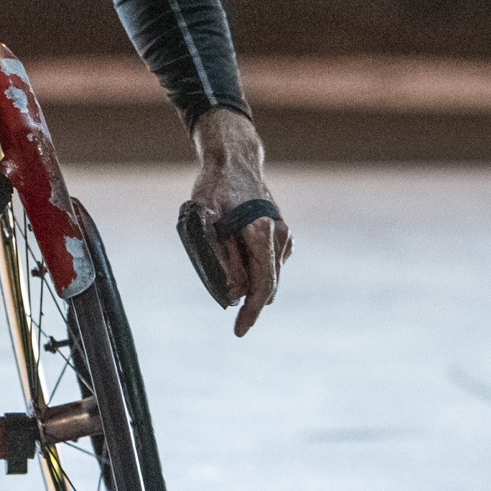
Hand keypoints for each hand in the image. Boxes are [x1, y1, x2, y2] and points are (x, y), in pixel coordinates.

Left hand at [186, 106, 291, 336]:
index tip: (239, 331)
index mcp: (262, 233)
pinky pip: (271, 263)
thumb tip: (234, 293)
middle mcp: (280, 235)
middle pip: (269, 284)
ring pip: (270, 274)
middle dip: (249, 301)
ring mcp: (284, 233)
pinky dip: (257, 271)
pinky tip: (239, 262)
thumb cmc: (216, 188)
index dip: (251, 312)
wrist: (234, 159)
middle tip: (230, 312)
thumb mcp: (206, 221)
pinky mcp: (282, 232)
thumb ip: (221, 258)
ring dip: (252, 284)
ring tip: (227, 274)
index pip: (263, 284)